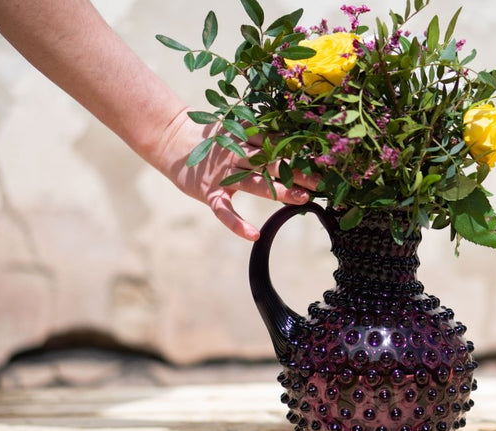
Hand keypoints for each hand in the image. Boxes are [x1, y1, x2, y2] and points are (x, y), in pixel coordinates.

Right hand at [159, 110, 319, 239]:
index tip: (324, 159)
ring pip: (254, 182)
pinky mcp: (208, 192)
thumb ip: (260, 135)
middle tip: (324, 182)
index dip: (300, 151)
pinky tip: (253, 235)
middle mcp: (236, 153)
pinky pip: (224, 210)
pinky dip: (236, 223)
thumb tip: (295, 137)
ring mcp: (222, 173)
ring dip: (279, 191)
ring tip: (303, 200)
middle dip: (298, 172)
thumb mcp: (236, 129)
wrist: (171, 138)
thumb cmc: (211, 138)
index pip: (277, 143)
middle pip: (272, 162)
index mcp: (245, 136)